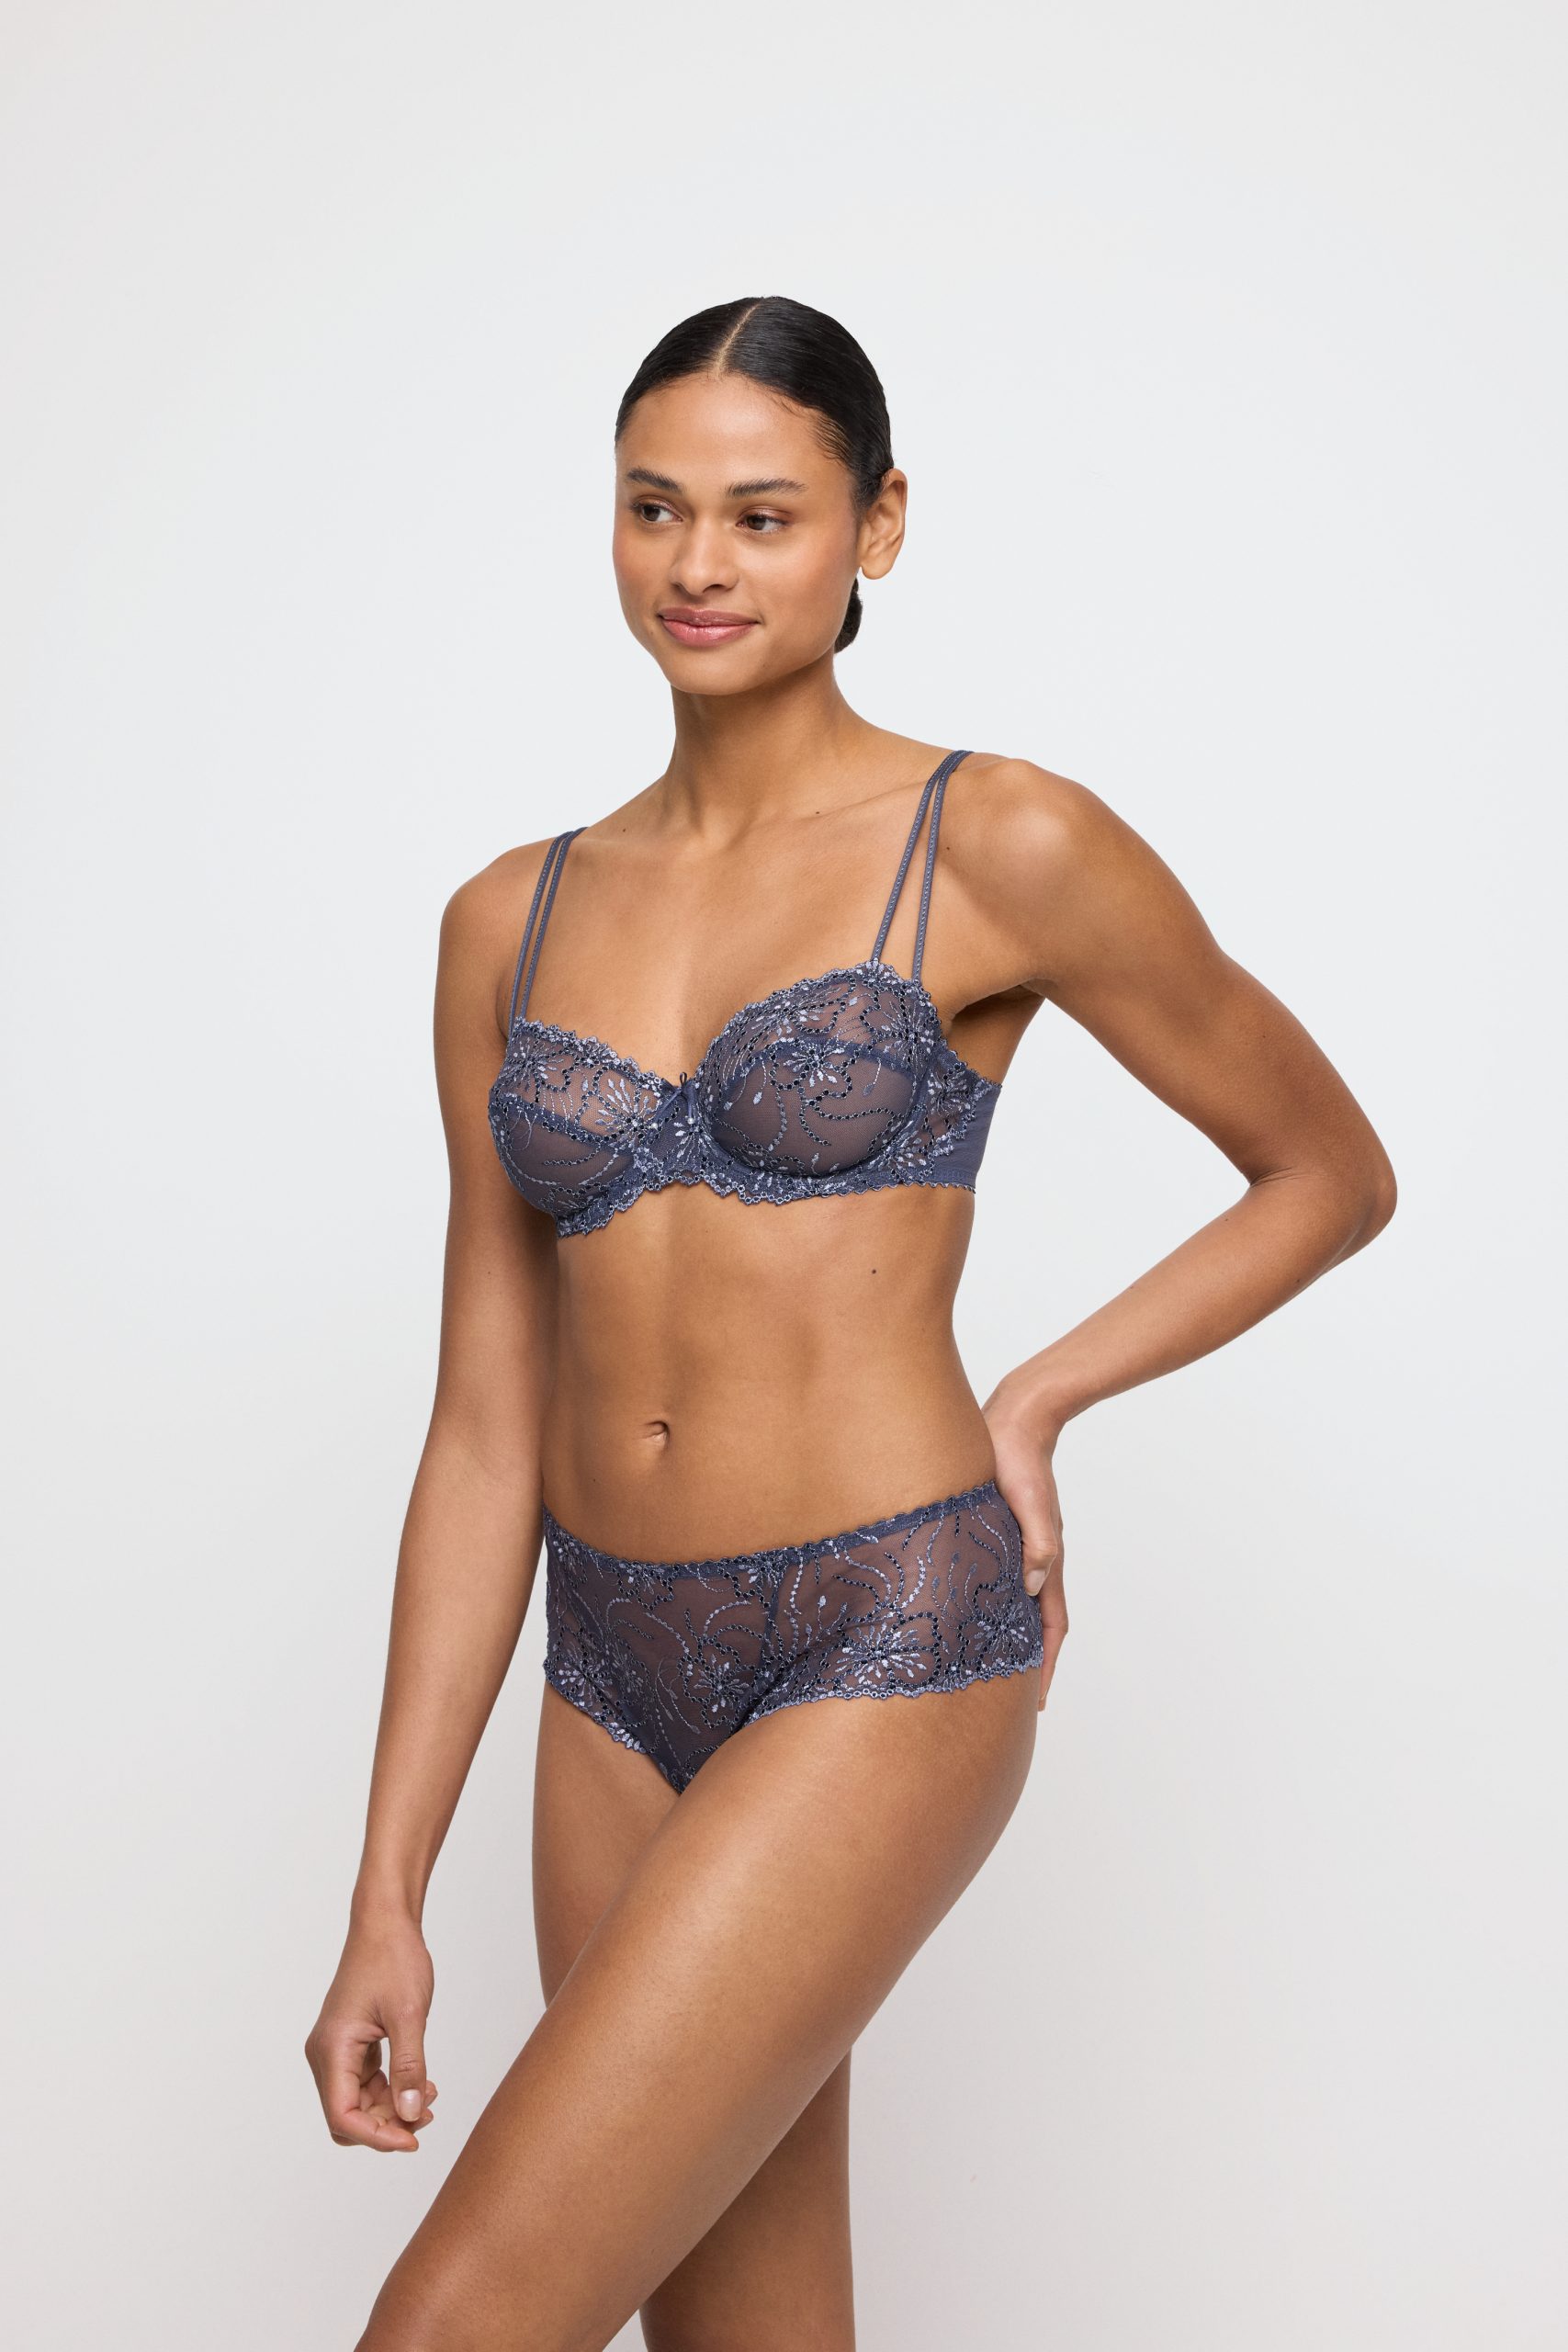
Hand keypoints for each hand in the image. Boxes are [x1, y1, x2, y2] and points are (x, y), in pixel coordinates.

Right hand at [304, 1910, 438, 2152]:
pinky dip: (391, 2090)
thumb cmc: (393, 1959)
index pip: (343, 2116)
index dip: (377, 2137)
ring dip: (392, 2109)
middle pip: (348, 2116)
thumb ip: (409, 2067)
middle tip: (426, 2118)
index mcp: (332, 2049)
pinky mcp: (350, 2044)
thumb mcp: (408, 2015)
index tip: (413, 2140)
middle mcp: (326, 2054)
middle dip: (385, 2126)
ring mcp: (337, 2049)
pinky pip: (366, 2083)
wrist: (385, 1923)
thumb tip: (409, 2115)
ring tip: (429, 2098)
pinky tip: (420, 2085)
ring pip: (358, 2103)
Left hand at [982, 1386, 1068, 1713]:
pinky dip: (996, 1608)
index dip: (1047, 1664)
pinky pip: (1002, 1583)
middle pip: (1037, 1625)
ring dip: (1010, 1638)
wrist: (1017, 1420)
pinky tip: (974, 1616)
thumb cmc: (1019, 1459)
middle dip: (1028, 1664)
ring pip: (1018, 1606)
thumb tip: (1034, 1583)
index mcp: (1045, 1558)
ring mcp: (1019, 1549)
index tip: (1039, 1701)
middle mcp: (1035, 1560)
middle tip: (1011, 1701)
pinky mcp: (1001, 1535)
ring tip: (992, 1669)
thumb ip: (1036, 1541)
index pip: (1052, 1626)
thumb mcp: (1028, 1501)